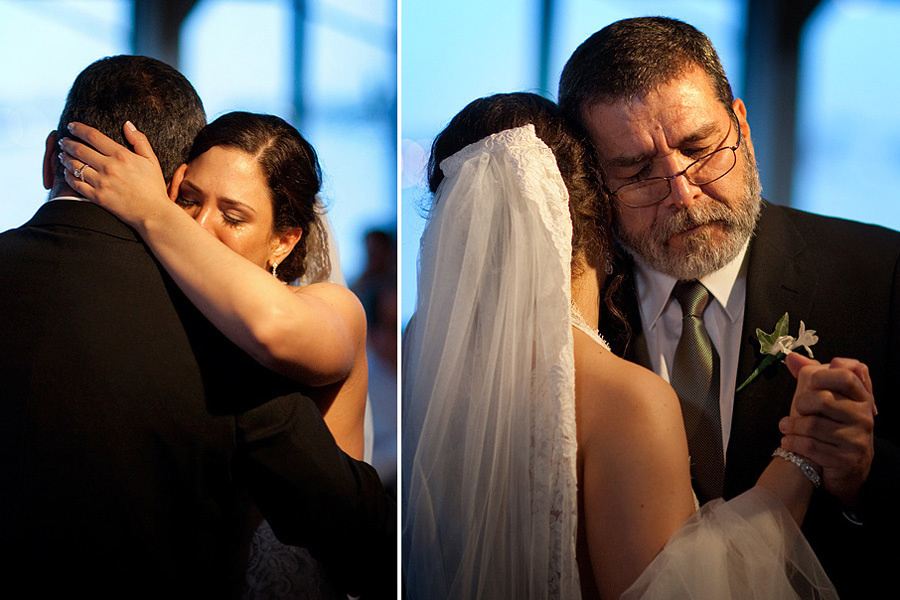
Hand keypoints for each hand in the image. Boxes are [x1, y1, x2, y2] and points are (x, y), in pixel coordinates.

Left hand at [59, 121, 172, 227]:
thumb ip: (139, 140)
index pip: (93, 136)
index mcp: (122, 155)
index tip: (71, 126)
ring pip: (74, 166)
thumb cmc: (154, 187)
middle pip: (79, 149)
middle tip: (63, 141)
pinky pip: (75, 183)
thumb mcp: (151, 160)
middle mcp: (109, 167)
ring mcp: (101, 182)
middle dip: (68, 143)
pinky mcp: (97, 197)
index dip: (79, 129)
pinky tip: (67, 172)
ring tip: (62, 155)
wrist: (153, 213)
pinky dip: (68, 176)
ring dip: (65, 158)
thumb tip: (127, 124)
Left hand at [780, 353, 875, 505]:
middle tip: (795, 408)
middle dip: (801, 404)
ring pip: (813, 425)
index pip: (846, 376)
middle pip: (824, 399)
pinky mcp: (846, 460)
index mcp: (862, 398)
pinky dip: (792, 443)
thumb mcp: (831, 398)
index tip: (811, 381)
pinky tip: (787, 441)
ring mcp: (857, 440)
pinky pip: (810, 446)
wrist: (849, 466)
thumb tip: (792, 357)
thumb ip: (813, 375)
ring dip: (791, 426)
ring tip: (786, 427)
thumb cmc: (834, 425)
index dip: (823, 375)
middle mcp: (864, 418)